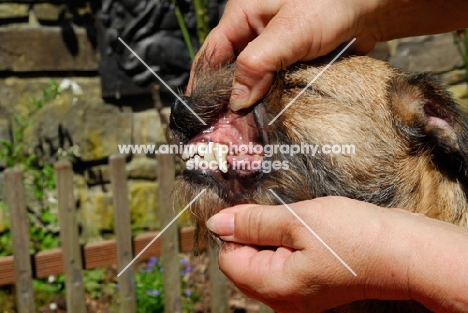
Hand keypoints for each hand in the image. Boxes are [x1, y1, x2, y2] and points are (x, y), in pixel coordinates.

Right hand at [188, 0, 467, 110]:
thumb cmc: (330, 4)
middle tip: (221, 130)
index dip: (203, 85)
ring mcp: (273, 50)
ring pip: (251, 81)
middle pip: (229, 71)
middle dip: (225, 100)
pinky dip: (267, 102)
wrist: (372, 7)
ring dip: (247, 105)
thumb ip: (257, 63)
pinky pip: (272, 85)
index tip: (200, 114)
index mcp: (242, 17)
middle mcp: (253, 34)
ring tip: (240, 132)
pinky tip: (263, 121)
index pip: (213, 54)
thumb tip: (237, 100)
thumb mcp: (288, 32)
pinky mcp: (290, 63)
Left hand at [206, 196, 467, 312]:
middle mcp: (284, 300)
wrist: (403, 252)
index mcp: (274, 287)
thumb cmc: (354, 236)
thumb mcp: (296, 220)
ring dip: (275, 237)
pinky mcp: (313, 287)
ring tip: (302, 225)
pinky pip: (286, 264)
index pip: (229, 260)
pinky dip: (290, 245)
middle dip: (257, 234)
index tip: (255, 210)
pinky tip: (311, 234)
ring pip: (267, 261)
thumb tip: (217, 224)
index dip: (236, 231)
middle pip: (247, 263)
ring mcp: (300, 296)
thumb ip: (253, 223)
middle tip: (285, 216)